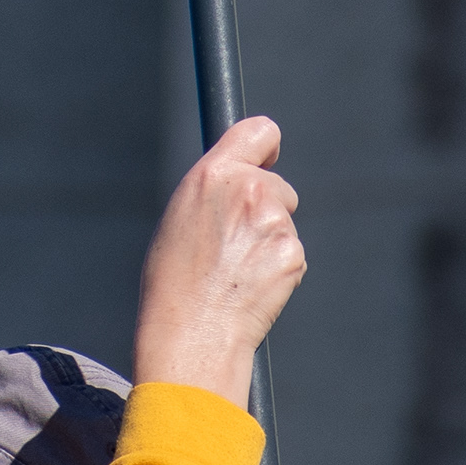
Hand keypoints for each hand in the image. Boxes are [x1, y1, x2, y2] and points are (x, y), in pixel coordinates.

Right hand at [132, 115, 306, 406]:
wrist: (191, 332)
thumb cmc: (173, 282)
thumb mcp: (181, 217)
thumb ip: (215, 192)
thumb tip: (239, 183)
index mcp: (213, 174)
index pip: (260, 132)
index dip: (266, 147)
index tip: (267, 160)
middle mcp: (249, 189)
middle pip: (278, 187)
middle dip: (267, 209)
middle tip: (234, 247)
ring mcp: (275, 222)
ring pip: (284, 224)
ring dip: (269, 243)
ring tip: (235, 273)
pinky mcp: (293, 253)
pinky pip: (291, 254)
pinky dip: (277, 269)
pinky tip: (251, 288)